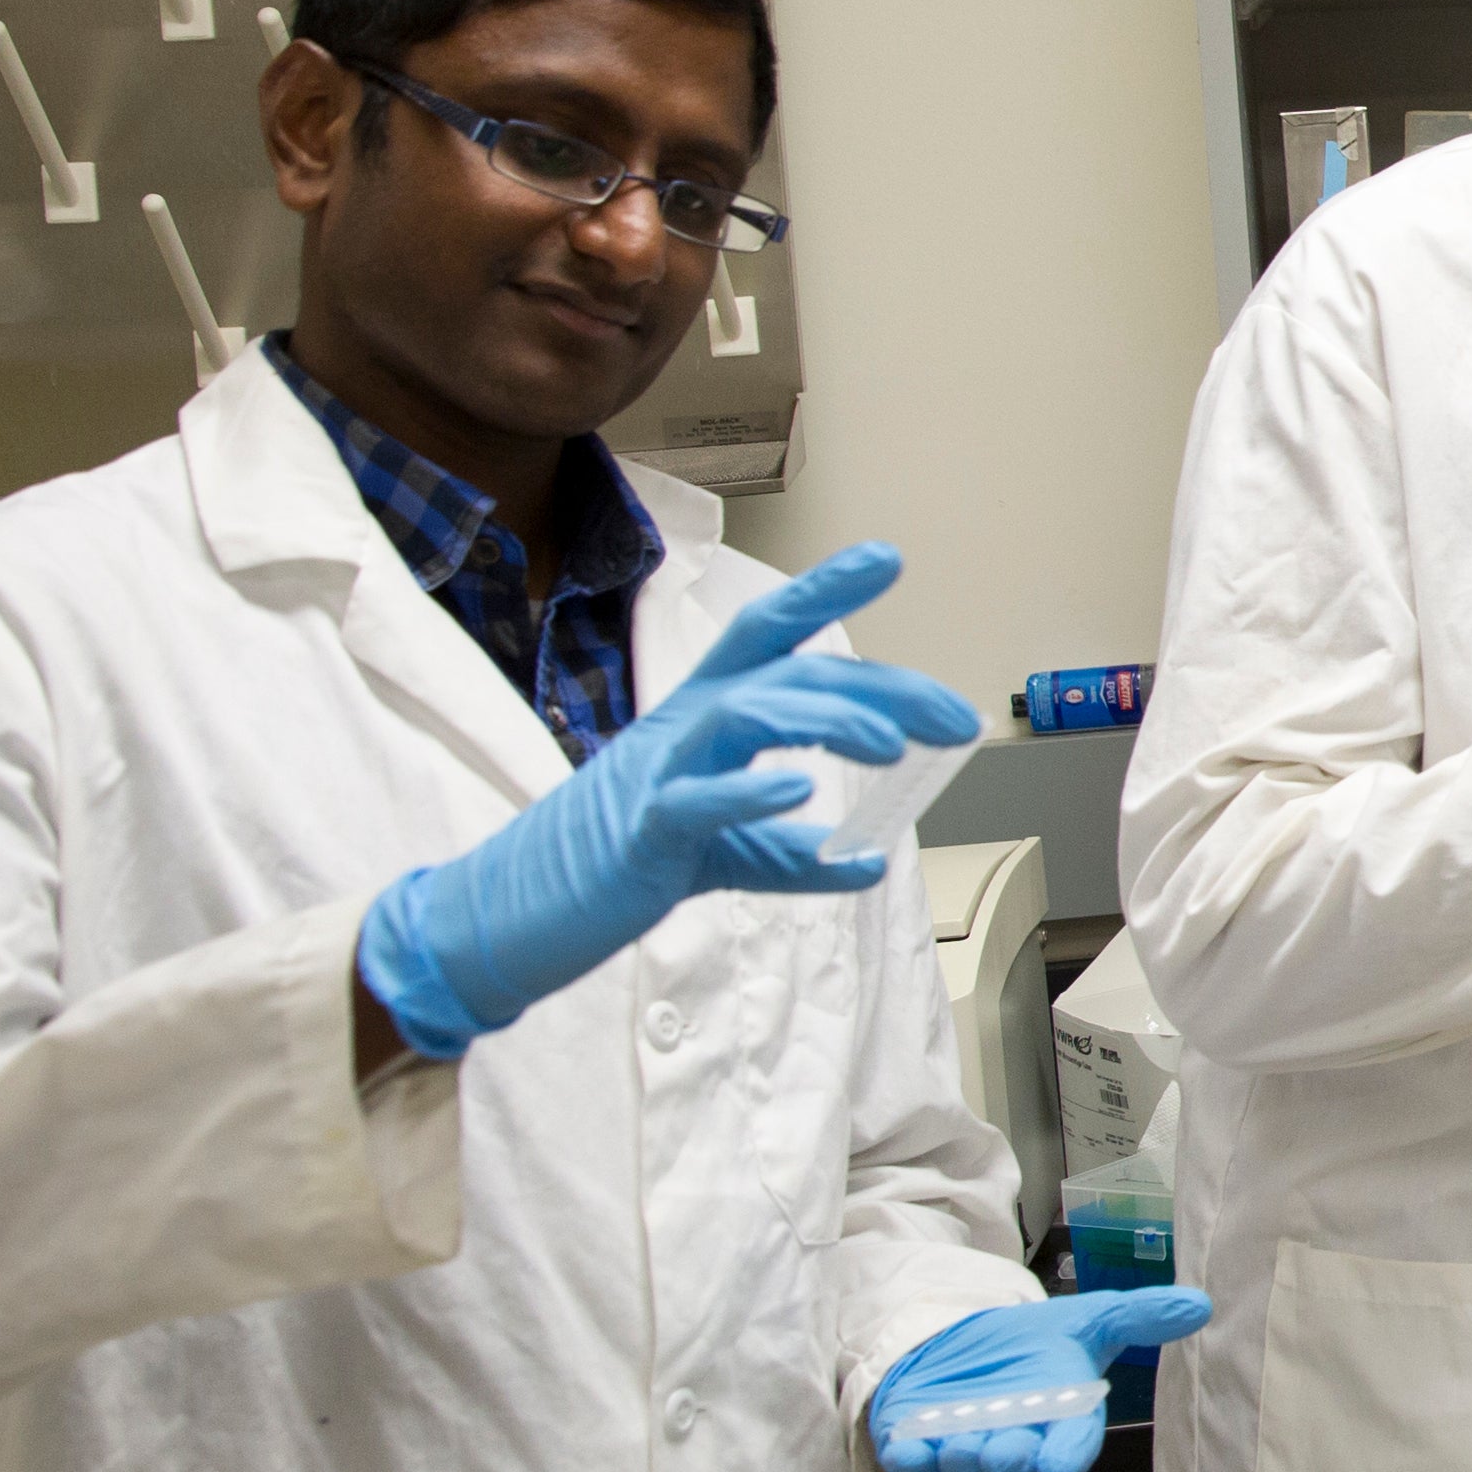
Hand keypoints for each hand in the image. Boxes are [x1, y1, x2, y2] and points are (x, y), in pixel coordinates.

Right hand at [356, 542, 981, 1059]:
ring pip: (748, 716)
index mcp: (703, 718)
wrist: (516, 913)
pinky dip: (748, 790)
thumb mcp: (724, 855)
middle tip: (955, 718)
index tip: (886, 557)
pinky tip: (800, 789)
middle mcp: (683, 727)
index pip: (771, 639)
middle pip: (788, 676)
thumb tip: (865, 860)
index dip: (825, 592)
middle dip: (879, 689)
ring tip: (890, 745)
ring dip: (827, 722)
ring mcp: (658, 773)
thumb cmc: (615, 867)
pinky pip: (695, 801)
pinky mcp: (639, 832)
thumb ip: (793, 855)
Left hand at [870, 1286, 1214, 1471]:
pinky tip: (904, 1446)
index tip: (1062, 1463)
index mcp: (1061, 1421)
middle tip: (1006, 1445)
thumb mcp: (1085, 1319)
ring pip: (964, 1466)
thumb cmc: (1031, 1343)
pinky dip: (909, 1457)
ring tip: (956, 1436)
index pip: (1071, 1446)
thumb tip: (1201, 1304)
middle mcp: (1017, 1445)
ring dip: (960, 1456)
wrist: (962, 1345)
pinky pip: (913, 1463)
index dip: (1067, 1454)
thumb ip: (1140, 1315)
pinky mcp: (920, 1451)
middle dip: (1010, 1458)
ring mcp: (966, 1452)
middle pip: (1015, 1464)